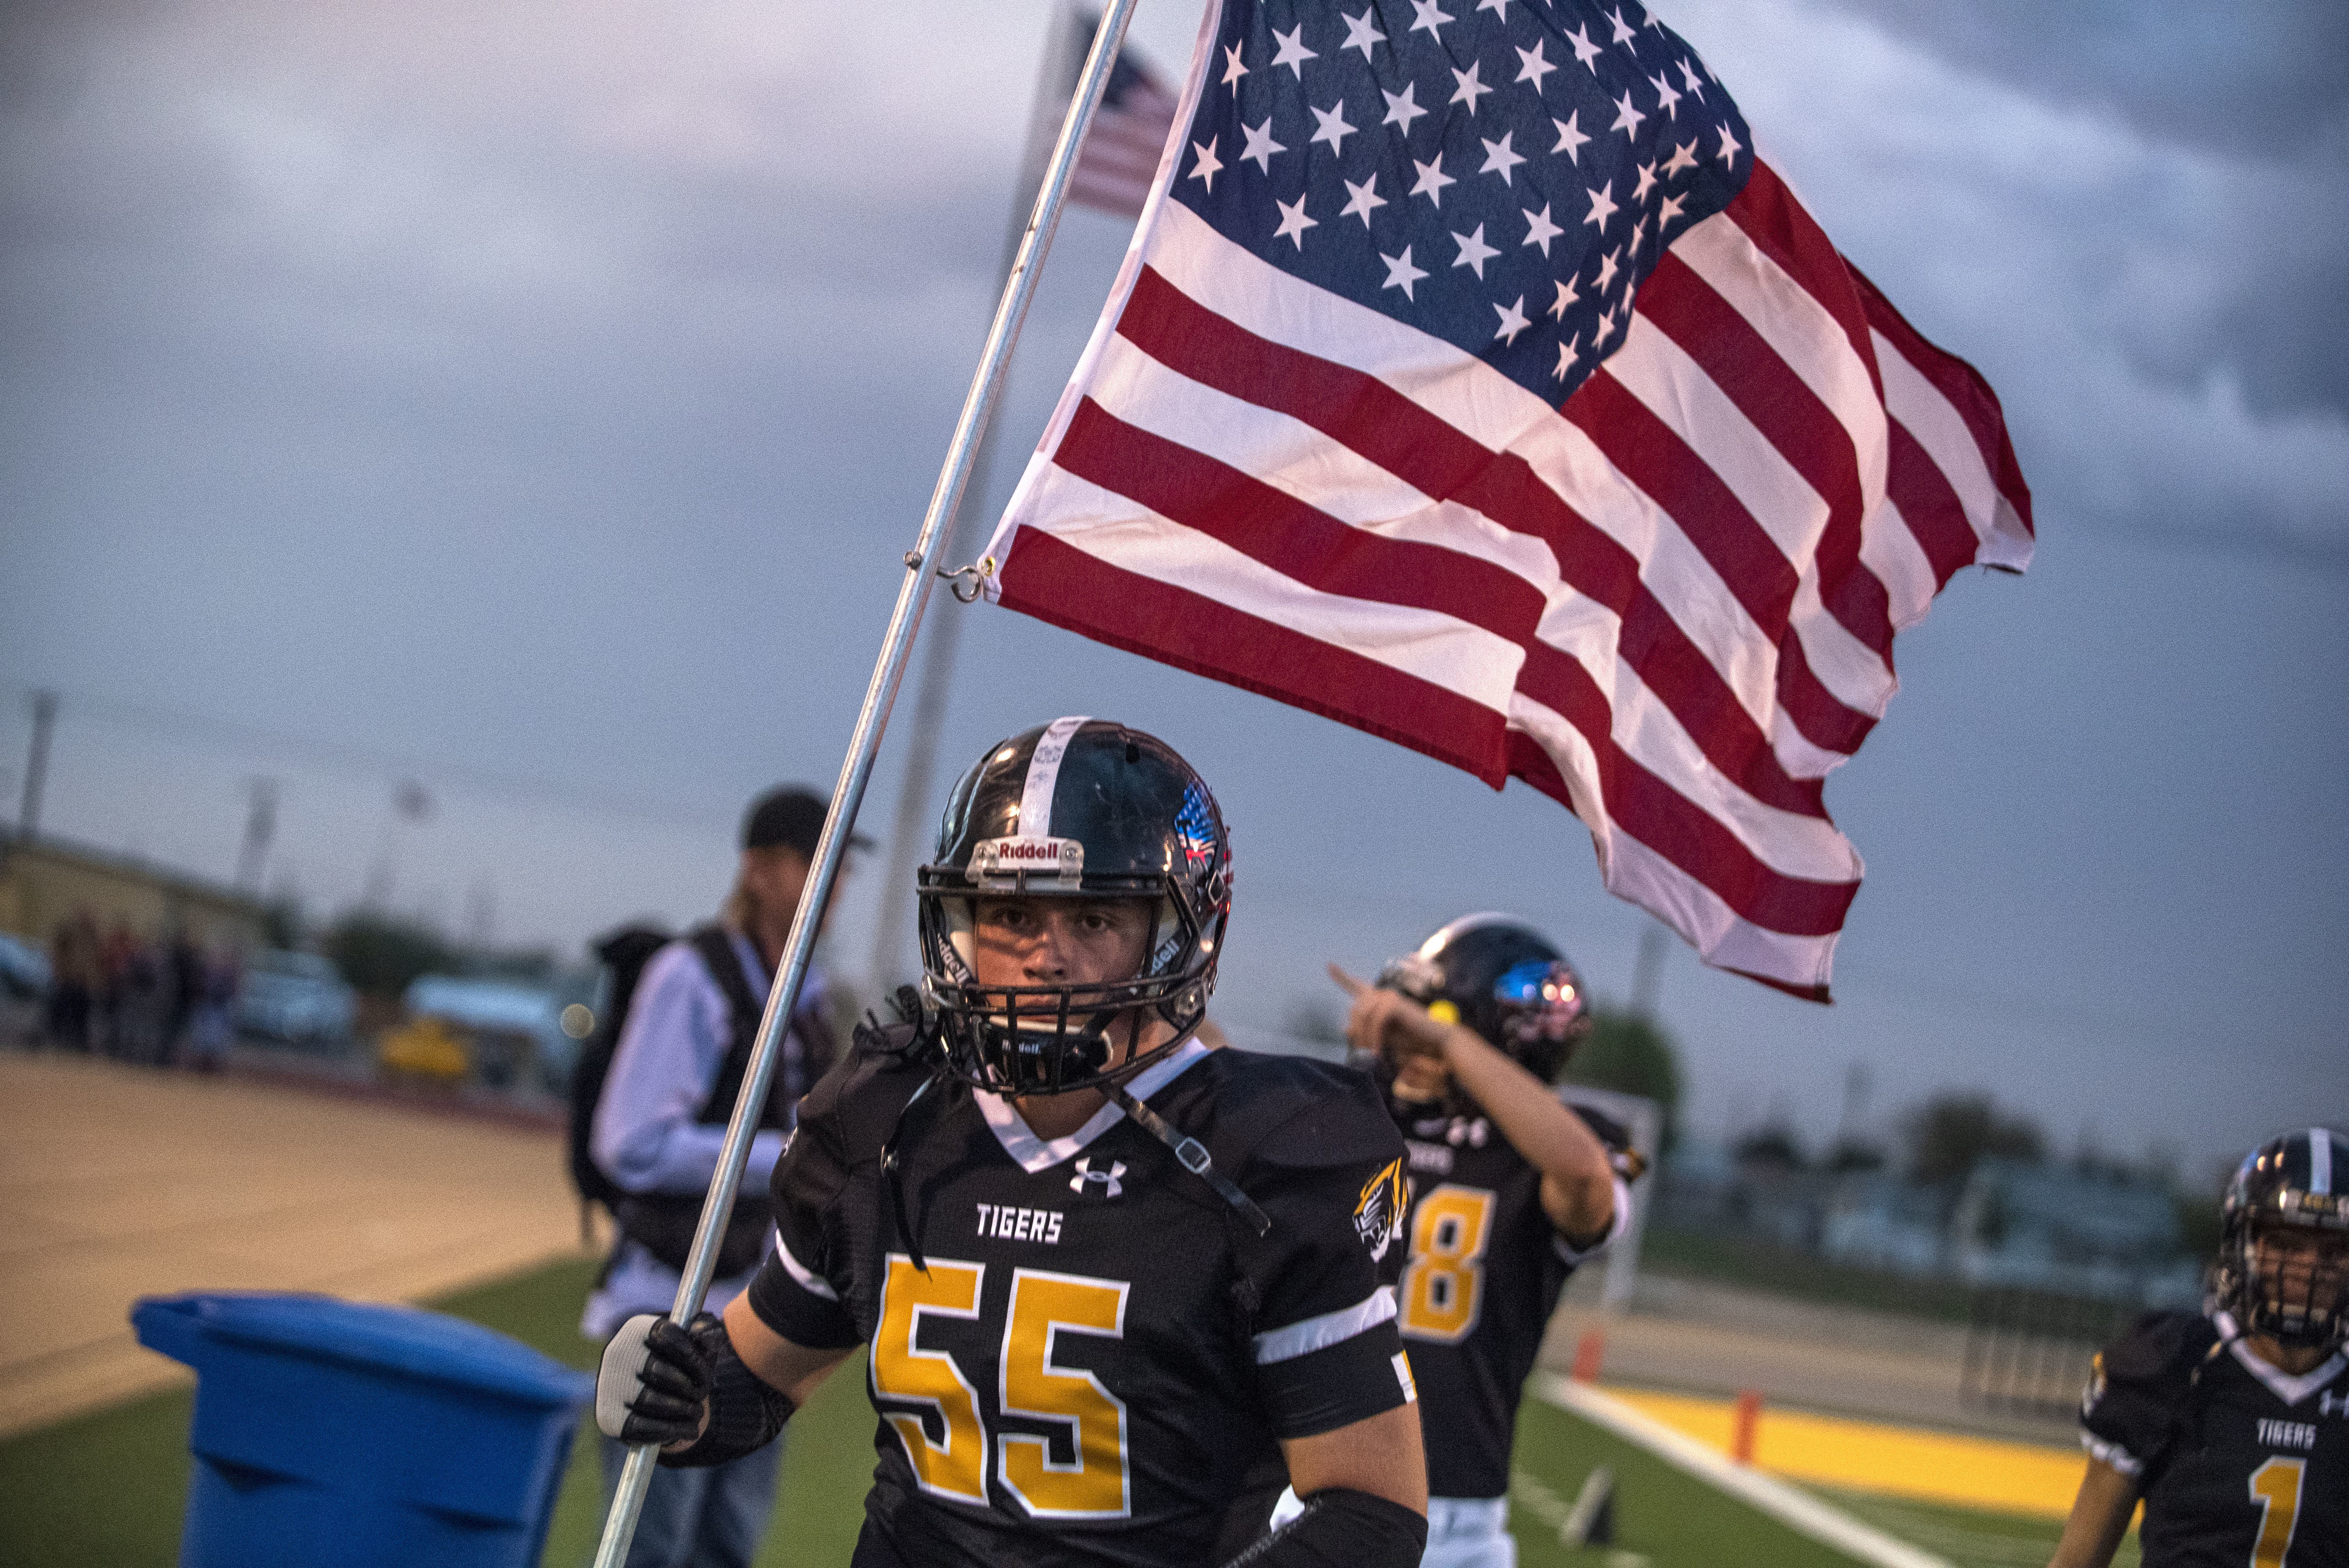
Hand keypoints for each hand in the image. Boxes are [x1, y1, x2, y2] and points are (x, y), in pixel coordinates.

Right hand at [596, 1313, 716, 1447]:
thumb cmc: (682, 1365)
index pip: (665, 1335)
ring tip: (696, 1412)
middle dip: (688, 1386)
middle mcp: (616, 1354)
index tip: (704, 1372)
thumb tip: (703, 1334)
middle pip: (658, 1370)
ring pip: (650, 1400)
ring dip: (683, 1409)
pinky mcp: (609, 1418)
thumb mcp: (698, 1342)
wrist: (658, 1399)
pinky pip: (641, 1427)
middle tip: (701, 1394)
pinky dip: (671, 1430)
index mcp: (636, 1329)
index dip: (691, 1355)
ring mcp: (608, 1387)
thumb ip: (707, 1330)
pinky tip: (689, 1430)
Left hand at [1328, 964, 1452, 1066]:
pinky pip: (1376, 1020)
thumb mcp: (1381, 1036)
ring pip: (1363, 1015)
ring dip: (1366, 1037)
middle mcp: (1382, 994)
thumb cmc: (1408, 1038)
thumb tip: (1345, 1028)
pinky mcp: (1395, 1003)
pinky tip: (1378, 1050)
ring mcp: (1389, 996)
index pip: (1356, 986)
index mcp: (1377, 999)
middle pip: (1355, 1010)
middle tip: (1365, 1050)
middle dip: (1357, 1032)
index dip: (1342, 977)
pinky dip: (1375, 1037)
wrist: (1432, 1039)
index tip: (1329, 966)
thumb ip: (1365, 1031)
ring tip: (1373, 1052)